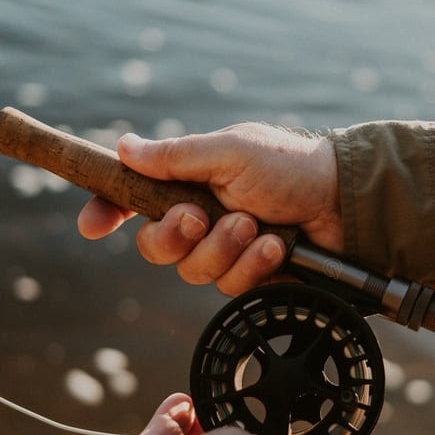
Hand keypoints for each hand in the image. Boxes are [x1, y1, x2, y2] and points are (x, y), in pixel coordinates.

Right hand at [78, 123, 341, 295]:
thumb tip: (124, 147)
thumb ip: (176, 156)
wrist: (344, 202)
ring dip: (224, 247)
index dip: (106, 211)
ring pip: (192, 270)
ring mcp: (224, 250)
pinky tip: (276, 247)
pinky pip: (229, 287)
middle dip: (174, 234)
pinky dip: (252, 265)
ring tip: (257, 226)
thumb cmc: (290, 166)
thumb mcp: (231, 152)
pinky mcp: (250, 276)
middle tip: (200, 216)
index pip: (132, 198)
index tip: (91, 225)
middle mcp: (200, 217)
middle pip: (154, 247)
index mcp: (188, 181)